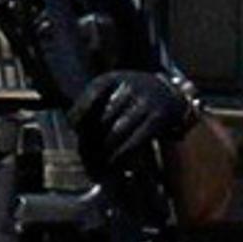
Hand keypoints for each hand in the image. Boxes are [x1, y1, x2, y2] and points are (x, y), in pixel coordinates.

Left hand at [72, 68, 196, 179]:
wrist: (169, 93)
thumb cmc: (132, 96)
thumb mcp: (112, 87)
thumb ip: (93, 101)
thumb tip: (73, 126)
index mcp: (112, 78)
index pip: (89, 96)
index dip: (78, 115)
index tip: (74, 129)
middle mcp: (128, 87)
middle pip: (101, 119)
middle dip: (90, 139)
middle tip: (85, 154)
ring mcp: (144, 102)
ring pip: (116, 132)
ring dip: (105, 151)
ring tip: (97, 163)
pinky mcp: (157, 118)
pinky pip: (135, 141)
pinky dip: (122, 155)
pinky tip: (114, 162)